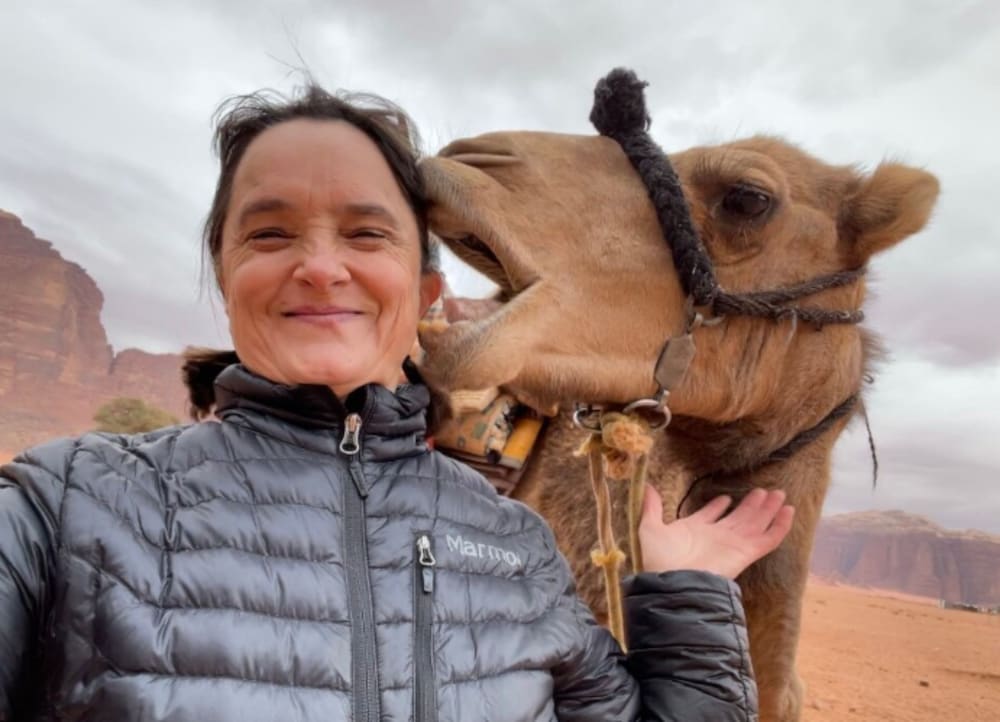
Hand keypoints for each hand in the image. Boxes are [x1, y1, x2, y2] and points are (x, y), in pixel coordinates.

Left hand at [638, 485, 793, 579]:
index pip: (711, 516)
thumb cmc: (658, 557)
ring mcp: (733, 545)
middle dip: (752, 504)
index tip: (725, 497)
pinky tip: (788, 511)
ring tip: (779, 493)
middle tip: (764, 490)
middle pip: (740, 518)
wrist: (670, 581)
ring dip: (768, 509)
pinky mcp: (745, 553)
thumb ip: (652, 506)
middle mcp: (716, 537)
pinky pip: (768, 538)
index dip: (718, 506)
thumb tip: (645, 486)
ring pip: (756, 524)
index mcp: (695, 530)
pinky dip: (780, 525)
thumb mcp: (650, 526)